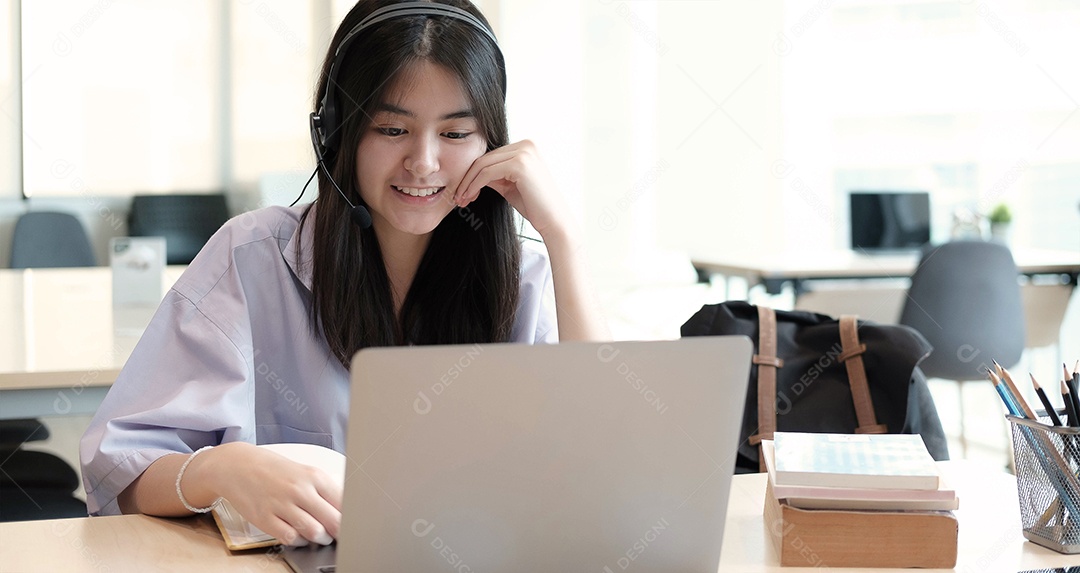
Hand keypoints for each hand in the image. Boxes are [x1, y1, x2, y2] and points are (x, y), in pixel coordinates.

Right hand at [200, 442, 341, 545]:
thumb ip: (323, 490)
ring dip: (320, 538)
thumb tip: (344, 510)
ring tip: (320, 536)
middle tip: (339, 536)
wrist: (237, 466)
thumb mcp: (303, 472)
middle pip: (332, 520)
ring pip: (314, 531)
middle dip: (339, 533)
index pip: (343, 503)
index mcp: (313, 476)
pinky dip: (299, 541)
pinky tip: (299, 535)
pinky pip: (291, 538)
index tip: (352, 525)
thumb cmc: (273, 470)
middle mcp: (300, 490)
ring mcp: (282, 504)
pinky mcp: (265, 518)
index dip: (350, 518)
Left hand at [453, 140, 569, 238]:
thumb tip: (471, 174)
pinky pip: (487, 173)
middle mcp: (526, 145)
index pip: (490, 156)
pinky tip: (469, 197)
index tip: (463, 191)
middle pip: (485, 158)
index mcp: (525, 146)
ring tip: (461, 199)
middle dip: (467, 178)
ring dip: (468, 183)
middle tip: (457, 197)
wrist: (554, 222)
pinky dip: (474, 185)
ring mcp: (524, 152)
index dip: (473, 173)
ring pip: (483, 164)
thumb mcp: (509, 185)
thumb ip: (494, 175)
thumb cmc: (534, 206)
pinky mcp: (520, 164)